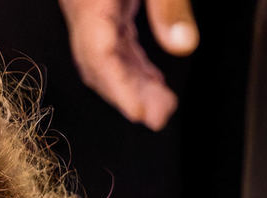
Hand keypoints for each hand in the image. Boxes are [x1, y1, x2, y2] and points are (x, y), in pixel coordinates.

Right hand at [58, 0, 197, 129]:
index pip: (98, 55)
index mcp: (90, 2)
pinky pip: (112, 44)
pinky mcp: (100, 6)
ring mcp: (88, 10)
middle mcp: (82, 10)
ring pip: (103, 58)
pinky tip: (151, 80)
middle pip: (97, 64)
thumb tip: (183, 46)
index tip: (139, 113)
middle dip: (126, 95)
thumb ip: (168, 6)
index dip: (118, 88)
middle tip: (158, 117)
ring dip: (131, 84)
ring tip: (161, 105)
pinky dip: (132, 66)